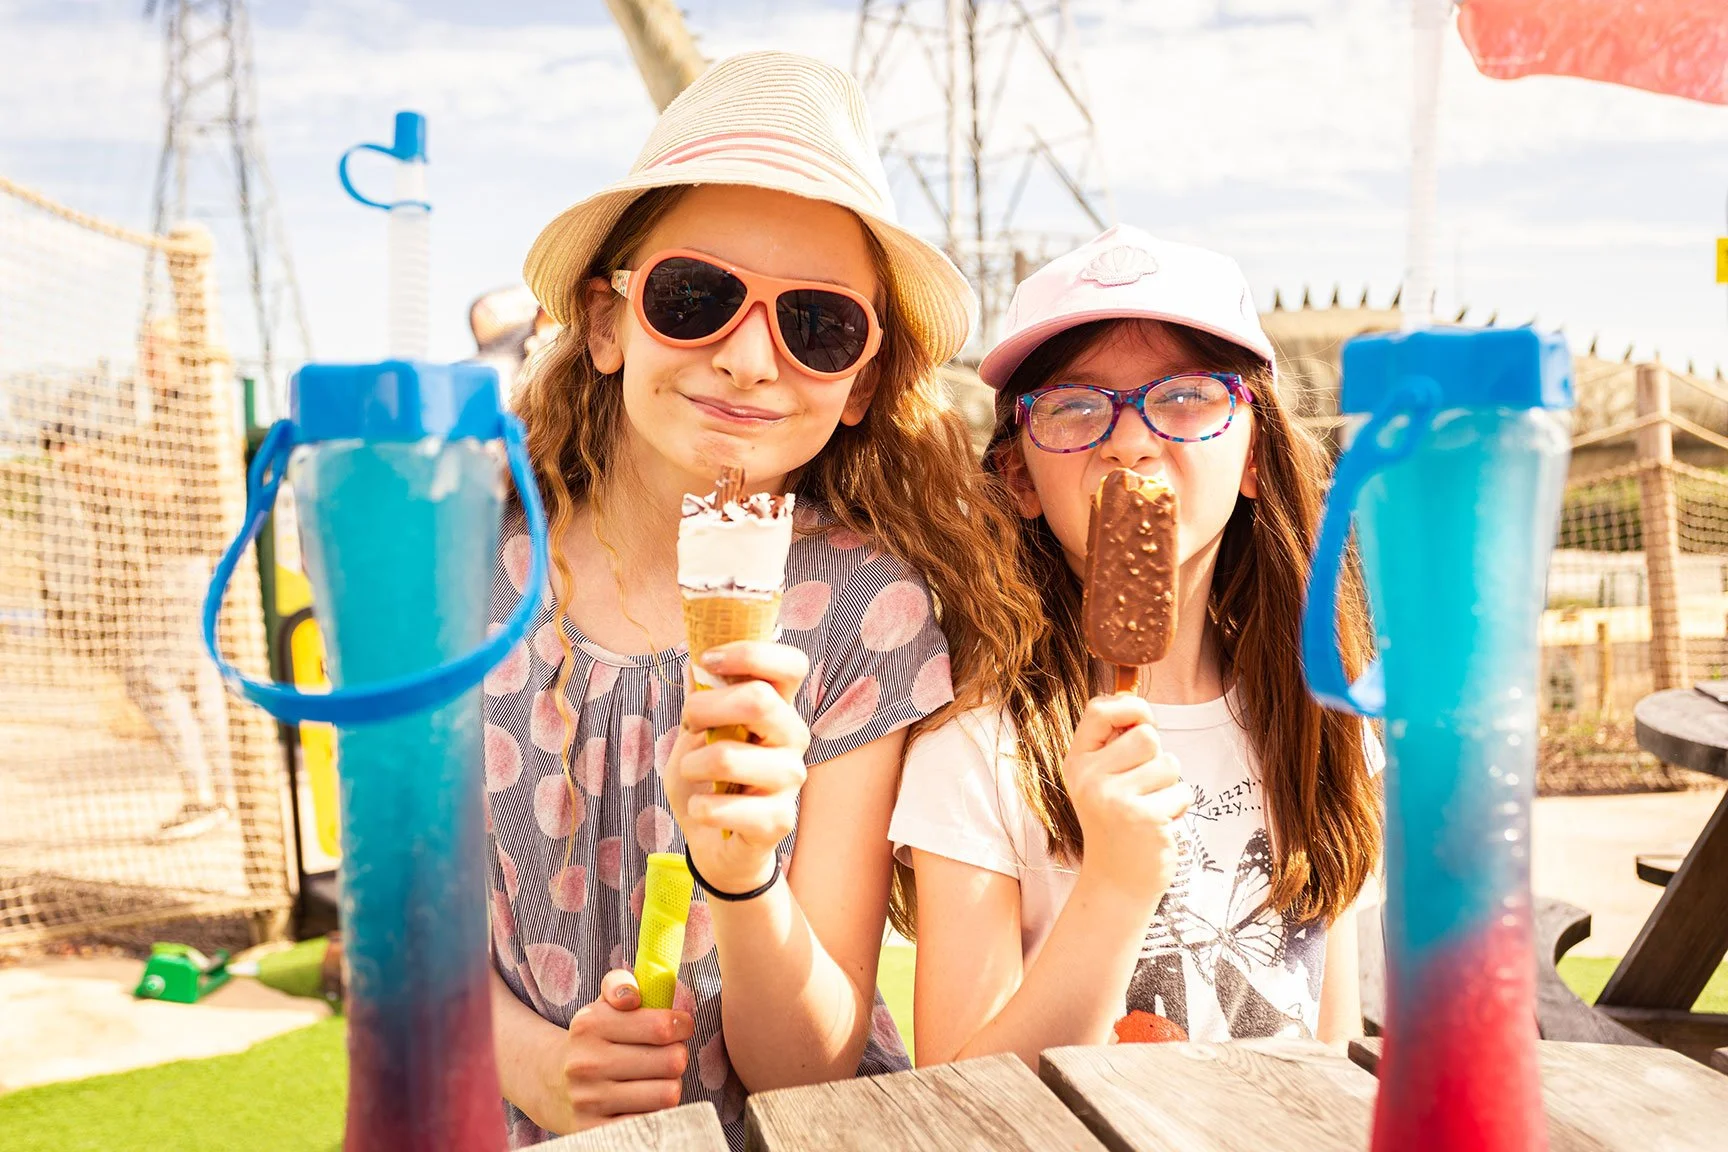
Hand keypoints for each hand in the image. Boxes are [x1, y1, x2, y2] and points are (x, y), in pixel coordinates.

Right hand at [539, 969, 691, 1132]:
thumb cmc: (591, 1040)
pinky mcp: (594, 1131)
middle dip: (678, 1056)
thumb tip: (632, 996)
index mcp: (590, 1025)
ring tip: (656, 1079)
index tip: (681, 1026)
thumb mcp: (600, 1005)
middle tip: (667, 1055)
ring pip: (667, 1094)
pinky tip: (645, 1102)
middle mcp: (587, 1063)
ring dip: (670, 1085)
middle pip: (672, 1061)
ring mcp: (590, 1101)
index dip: (682, 1025)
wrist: (548, 1082)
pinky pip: (651, 1122)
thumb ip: (620, 984)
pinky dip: (657, 1112)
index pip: (661, 1026)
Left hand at [665, 640, 809, 892]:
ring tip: (693, 774)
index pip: (790, 664)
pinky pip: (725, 806)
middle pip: (759, 699)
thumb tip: (693, 657)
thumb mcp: (696, 734)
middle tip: (690, 723)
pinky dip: (700, 807)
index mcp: (778, 708)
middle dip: (705, 707)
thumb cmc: (707, 781)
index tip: (708, 662)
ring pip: (729, 756)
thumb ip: (702, 699)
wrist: (716, 845)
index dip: (750, 653)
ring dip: (694, 765)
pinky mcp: (778, 820)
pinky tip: (702, 809)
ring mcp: (789, 779)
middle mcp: (793, 737)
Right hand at [1062, 694, 1191, 909]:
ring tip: (1149, 808)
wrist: (1116, 881)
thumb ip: (1115, 744)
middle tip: (1142, 788)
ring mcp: (1115, 798)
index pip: (1099, 710)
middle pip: (1147, 736)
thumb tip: (1137, 702)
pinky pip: (1182, 792)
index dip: (1131, 708)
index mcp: (1077, 763)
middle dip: (1156, 758)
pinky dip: (1178, 808)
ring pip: (1169, 764)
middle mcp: (1089, 778)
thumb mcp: (1101, 780)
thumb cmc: (1116, 823)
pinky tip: (1157, 826)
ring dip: (1169, 786)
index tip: (1143, 721)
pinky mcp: (1144, 817)